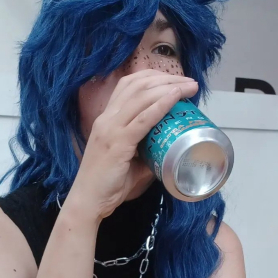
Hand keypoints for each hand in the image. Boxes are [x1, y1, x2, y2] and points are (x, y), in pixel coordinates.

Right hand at [69, 69, 198, 219]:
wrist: (87, 200)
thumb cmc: (106, 184)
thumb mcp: (128, 161)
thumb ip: (146, 152)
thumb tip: (169, 151)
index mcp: (107, 119)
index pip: (128, 85)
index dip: (152, 77)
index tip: (174, 81)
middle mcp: (107, 119)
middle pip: (138, 85)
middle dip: (166, 78)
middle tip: (189, 82)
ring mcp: (111, 129)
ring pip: (141, 96)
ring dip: (169, 87)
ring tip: (189, 86)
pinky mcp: (117, 143)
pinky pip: (142, 119)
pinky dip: (161, 104)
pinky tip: (175, 97)